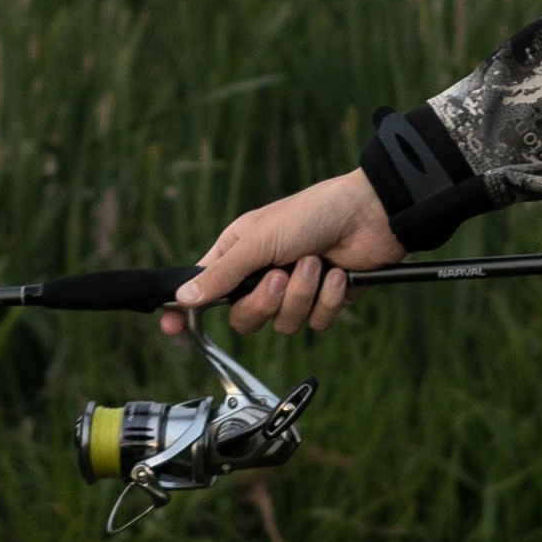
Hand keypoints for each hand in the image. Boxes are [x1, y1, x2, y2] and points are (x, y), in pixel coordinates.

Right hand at [162, 168, 401, 341]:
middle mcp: (263, 275)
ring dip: (302, 294)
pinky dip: (329, 299)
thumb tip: (182, 298)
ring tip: (317, 263)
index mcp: (239, 254)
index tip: (172, 328)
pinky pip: (316, 323)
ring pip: (283, 324)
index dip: (188, 310)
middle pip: (244, 318)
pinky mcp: (325, 302)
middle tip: (280, 276)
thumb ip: (223, 273)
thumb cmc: (312, 213)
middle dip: (265, 302)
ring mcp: (295, 291)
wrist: (370, 215)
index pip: (204, 290)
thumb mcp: (261, 240)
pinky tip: (339, 274)